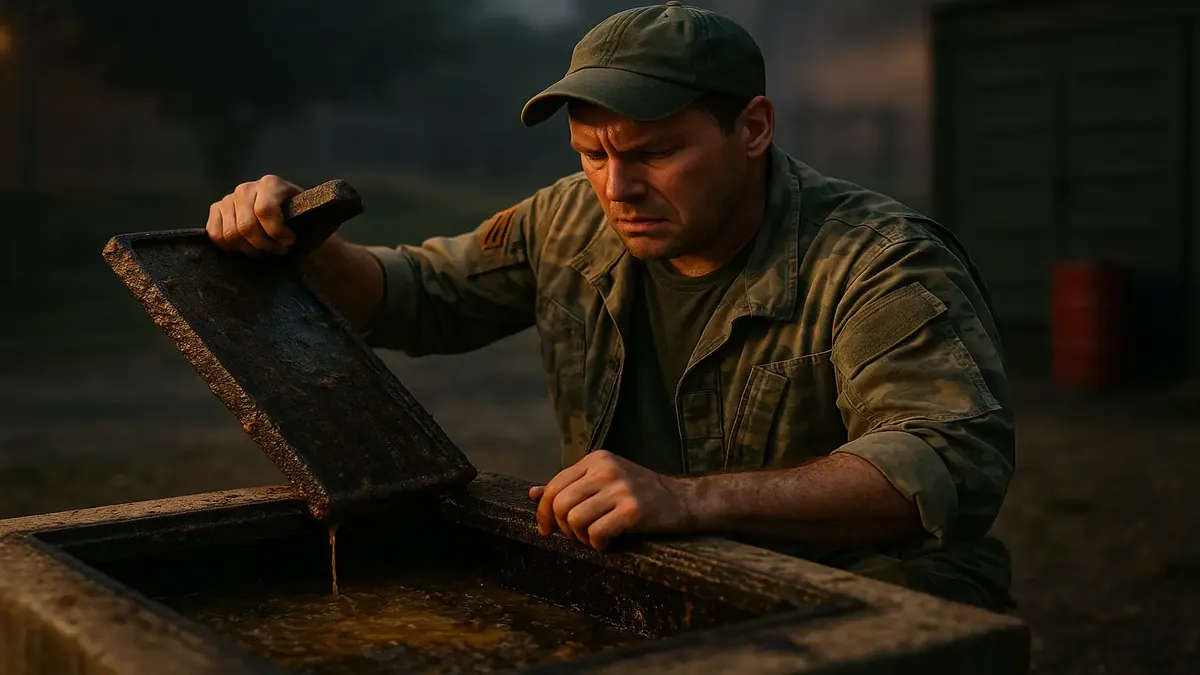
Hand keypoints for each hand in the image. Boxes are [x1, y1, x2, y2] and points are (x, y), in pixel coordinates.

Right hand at [206, 174, 304, 255]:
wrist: (291, 224)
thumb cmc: (303, 222)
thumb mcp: (312, 218)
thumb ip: (309, 218)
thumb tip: (307, 223)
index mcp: (271, 184)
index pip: (265, 211)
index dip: (277, 233)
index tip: (289, 242)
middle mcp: (247, 188)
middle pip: (246, 225)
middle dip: (264, 245)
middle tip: (277, 250)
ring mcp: (229, 198)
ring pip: (230, 233)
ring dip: (249, 249)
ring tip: (265, 250)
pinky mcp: (217, 210)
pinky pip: (215, 234)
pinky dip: (230, 247)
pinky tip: (247, 247)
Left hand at [528, 450, 691, 551]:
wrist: (683, 500)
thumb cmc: (640, 492)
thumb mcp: (604, 480)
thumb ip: (570, 485)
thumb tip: (532, 494)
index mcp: (596, 459)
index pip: (554, 485)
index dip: (543, 511)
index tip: (546, 528)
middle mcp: (606, 469)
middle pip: (560, 503)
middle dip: (560, 527)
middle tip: (573, 536)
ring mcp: (620, 489)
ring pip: (574, 520)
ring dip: (580, 537)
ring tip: (593, 539)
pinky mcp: (632, 510)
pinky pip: (597, 533)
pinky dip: (598, 545)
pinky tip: (608, 544)